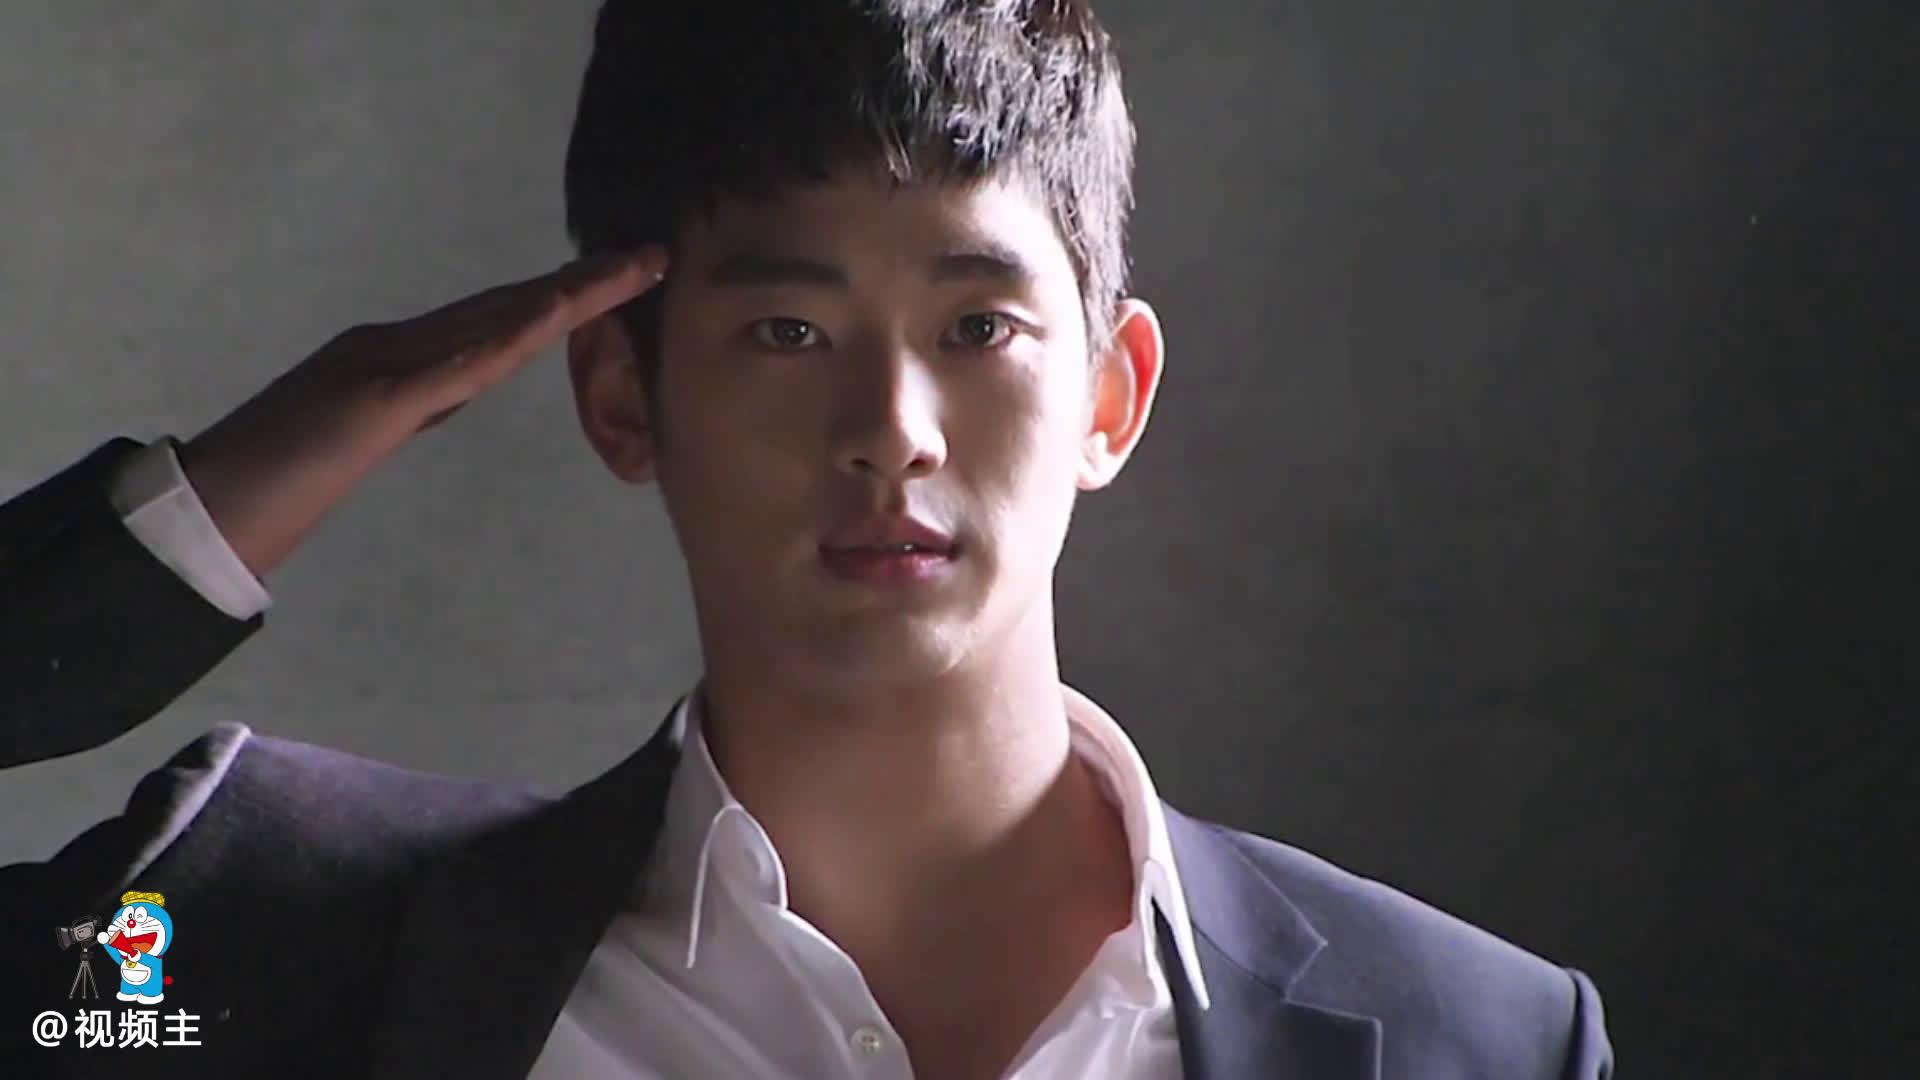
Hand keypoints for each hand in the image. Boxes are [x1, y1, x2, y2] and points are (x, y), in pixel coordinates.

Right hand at [177, 248, 668, 579]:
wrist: (223, 495)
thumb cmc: (284, 466)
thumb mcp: (368, 425)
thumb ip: (413, 396)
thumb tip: (457, 379)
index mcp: (412, 360)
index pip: (503, 323)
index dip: (565, 299)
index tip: (623, 279)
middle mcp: (407, 347)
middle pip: (511, 310)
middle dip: (584, 286)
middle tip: (650, 257)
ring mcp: (393, 366)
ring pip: (494, 323)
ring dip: (564, 299)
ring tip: (623, 274)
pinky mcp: (380, 396)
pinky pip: (454, 364)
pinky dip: (505, 338)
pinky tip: (549, 318)